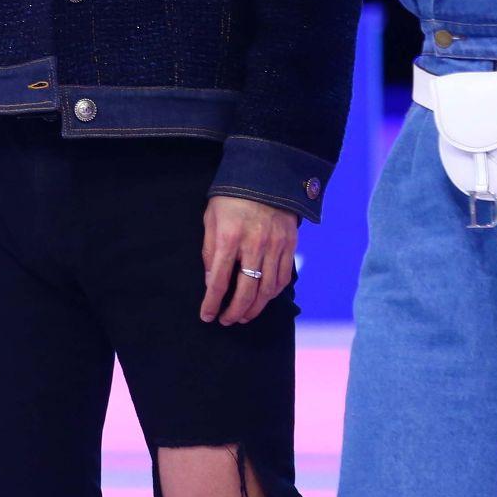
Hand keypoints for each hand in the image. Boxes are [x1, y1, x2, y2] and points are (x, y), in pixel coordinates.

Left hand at [200, 196, 297, 324]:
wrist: (266, 176)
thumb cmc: (231, 198)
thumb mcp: (211, 219)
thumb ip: (210, 252)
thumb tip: (211, 281)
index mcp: (229, 238)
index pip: (219, 281)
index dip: (211, 303)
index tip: (207, 316)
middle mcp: (254, 245)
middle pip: (245, 291)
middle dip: (234, 312)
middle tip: (226, 320)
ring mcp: (274, 247)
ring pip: (267, 289)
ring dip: (255, 308)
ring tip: (244, 315)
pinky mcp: (289, 246)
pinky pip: (282, 278)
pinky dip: (272, 293)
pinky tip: (263, 299)